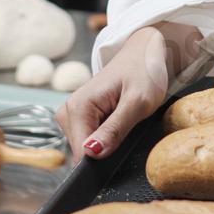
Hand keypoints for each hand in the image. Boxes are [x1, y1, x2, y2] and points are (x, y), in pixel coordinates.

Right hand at [56, 26, 171, 159]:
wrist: (144, 52)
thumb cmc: (144, 71)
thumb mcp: (137, 102)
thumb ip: (114, 129)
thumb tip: (91, 153)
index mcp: (78, 107)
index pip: (82, 153)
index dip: (104, 160)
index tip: (123, 149)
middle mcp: (68, 112)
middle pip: (84, 152)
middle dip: (107, 150)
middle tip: (129, 127)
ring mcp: (72, 115)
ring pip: (88, 148)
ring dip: (109, 143)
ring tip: (125, 122)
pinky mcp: (80, 117)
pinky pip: (91, 139)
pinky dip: (108, 137)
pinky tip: (119, 122)